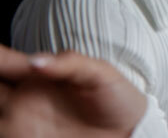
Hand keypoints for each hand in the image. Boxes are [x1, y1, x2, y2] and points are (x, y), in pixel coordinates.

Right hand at [0, 45, 146, 137]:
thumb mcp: (101, 73)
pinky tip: (3, 118)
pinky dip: (2, 124)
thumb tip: (35, 61)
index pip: (5, 62)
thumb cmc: (117, 99)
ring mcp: (23, 122)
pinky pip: (5, 131)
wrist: (130, 132)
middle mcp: (25, 98)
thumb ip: (69, 63)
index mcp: (41, 75)